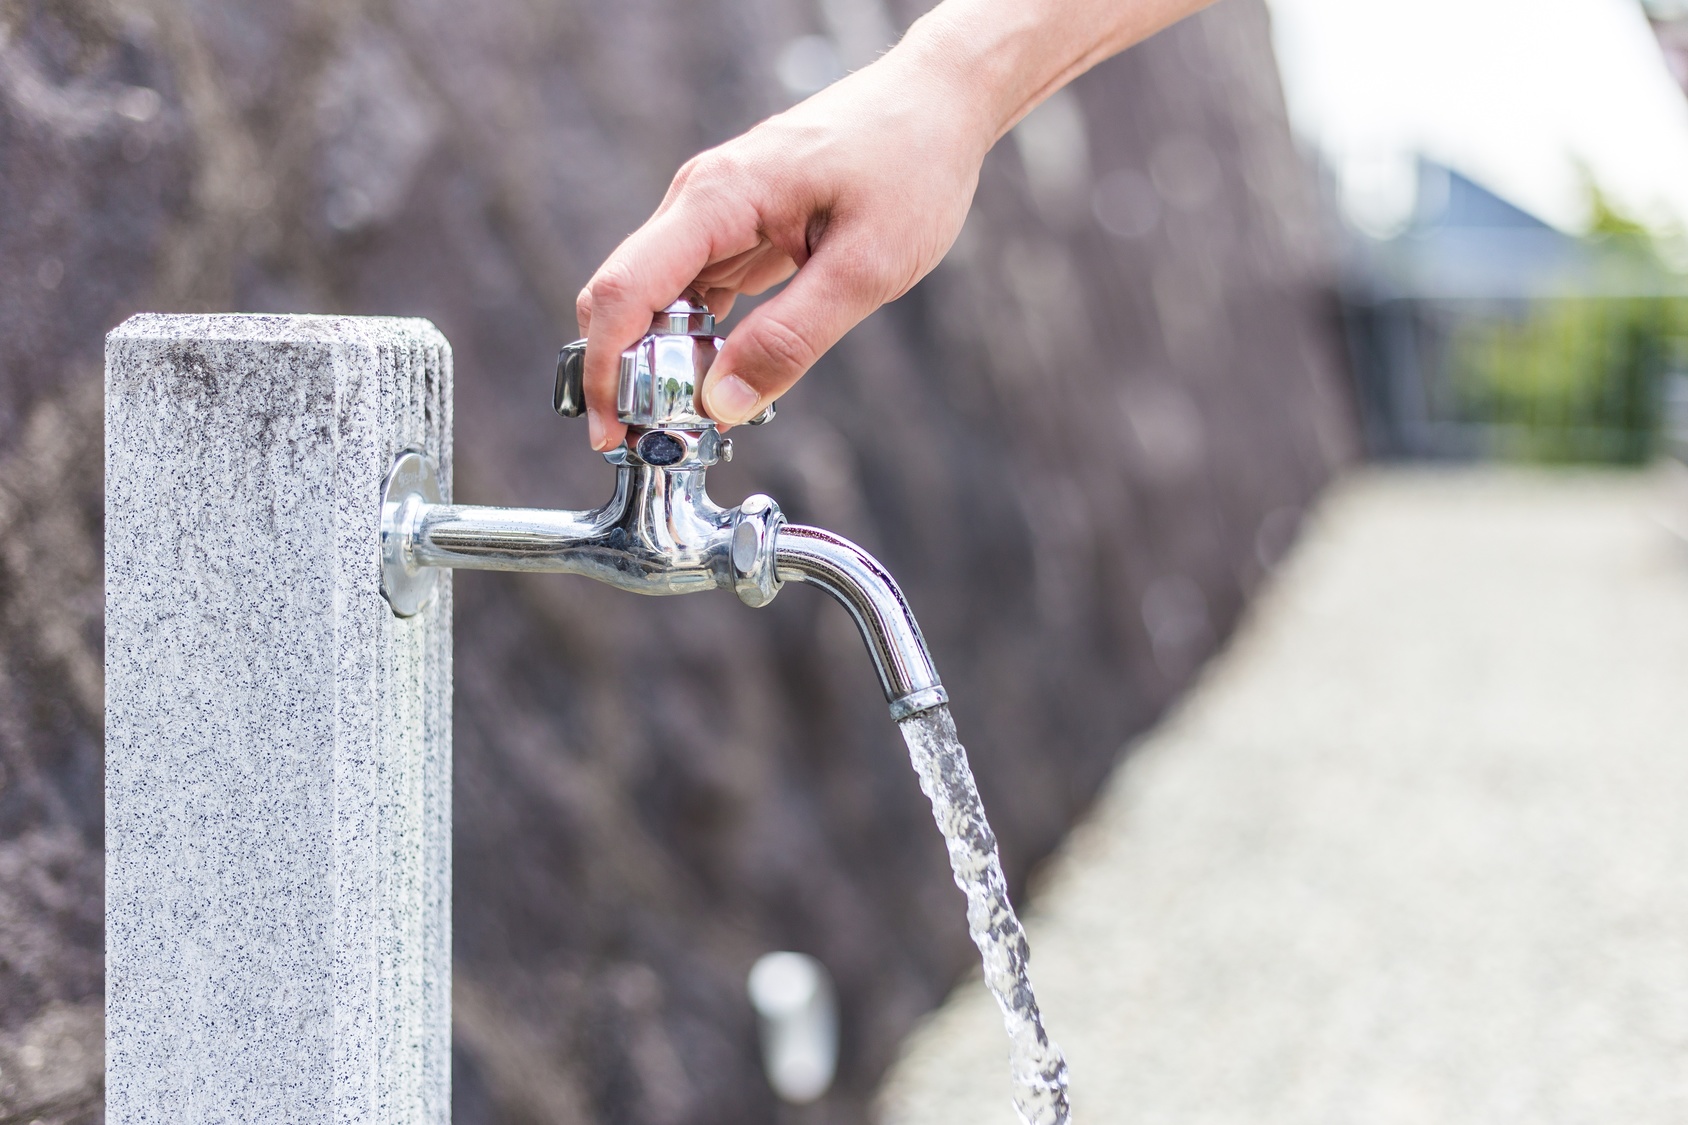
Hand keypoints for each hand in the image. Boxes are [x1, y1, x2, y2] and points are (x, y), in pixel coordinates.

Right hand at [574, 48, 993, 449]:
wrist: (937, 102)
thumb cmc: (911, 166)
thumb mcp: (866, 268)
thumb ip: (793, 338)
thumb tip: (724, 403)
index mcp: (718, 198)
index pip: (625, 289)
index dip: (604, 368)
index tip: (608, 432)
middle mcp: (700, 201)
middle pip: (625, 297)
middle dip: (626, 373)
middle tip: (659, 438)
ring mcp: (715, 214)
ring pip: (657, 300)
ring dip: (662, 362)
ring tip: (696, 419)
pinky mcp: (737, 228)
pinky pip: (694, 293)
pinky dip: (695, 340)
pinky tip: (724, 376)